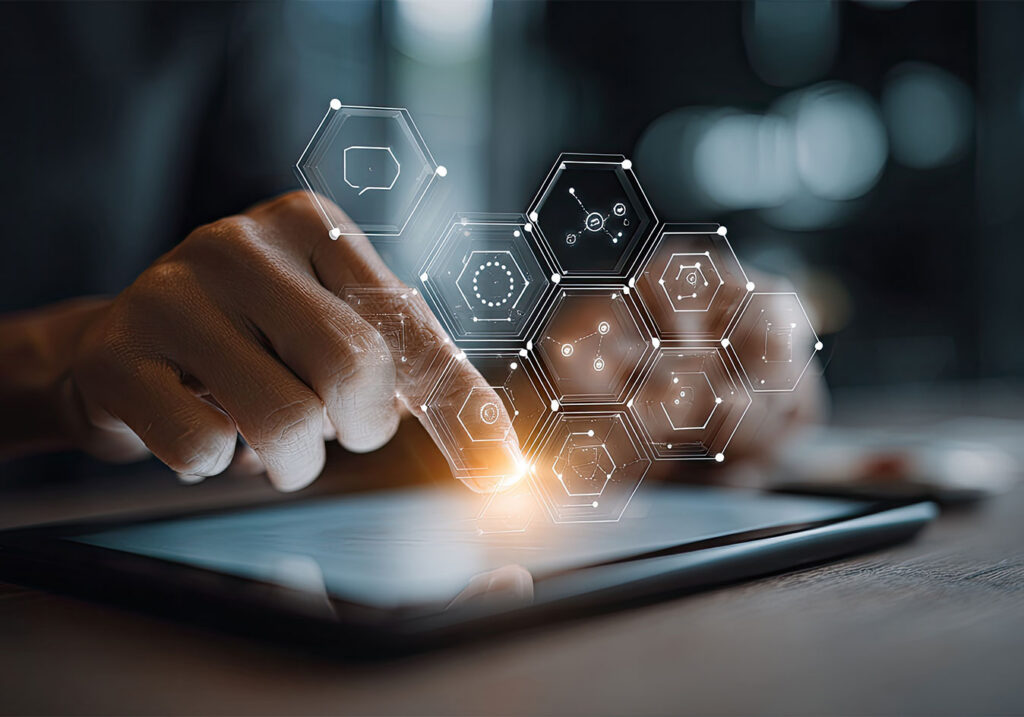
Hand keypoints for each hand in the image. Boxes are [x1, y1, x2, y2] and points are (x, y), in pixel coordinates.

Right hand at [61, 192, 521, 490]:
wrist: (120, 346)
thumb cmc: (254, 343)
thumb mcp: (333, 327)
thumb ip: (409, 366)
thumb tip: (498, 456)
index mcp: (311, 223)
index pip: (406, 324)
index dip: (457, 403)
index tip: (499, 471)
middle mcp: (239, 242)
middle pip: (353, 367)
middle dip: (359, 427)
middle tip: (336, 428)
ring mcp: (171, 291)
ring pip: (285, 420)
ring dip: (294, 462)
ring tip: (273, 442)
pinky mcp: (117, 353)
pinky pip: (203, 448)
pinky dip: (215, 464)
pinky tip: (201, 429)